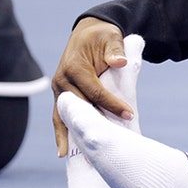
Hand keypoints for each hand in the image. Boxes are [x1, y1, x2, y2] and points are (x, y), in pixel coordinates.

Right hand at [51, 17, 130, 156]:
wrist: (88, 31)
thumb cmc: (102, 35)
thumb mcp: (110, 37)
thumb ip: (115, 49)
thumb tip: (119, 62)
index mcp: (75, 68)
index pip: (95, 91)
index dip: (111, 103)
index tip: (128, 114)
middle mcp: (63, 81)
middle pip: (79, 106)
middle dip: (92, 123)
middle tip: (106, 141)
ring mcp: (59, 89)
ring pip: (63, 115)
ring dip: (68, 134)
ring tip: (70, 156)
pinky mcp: (61, 95)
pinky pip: (60, 115)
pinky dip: (61, 132)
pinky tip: (63, 151)